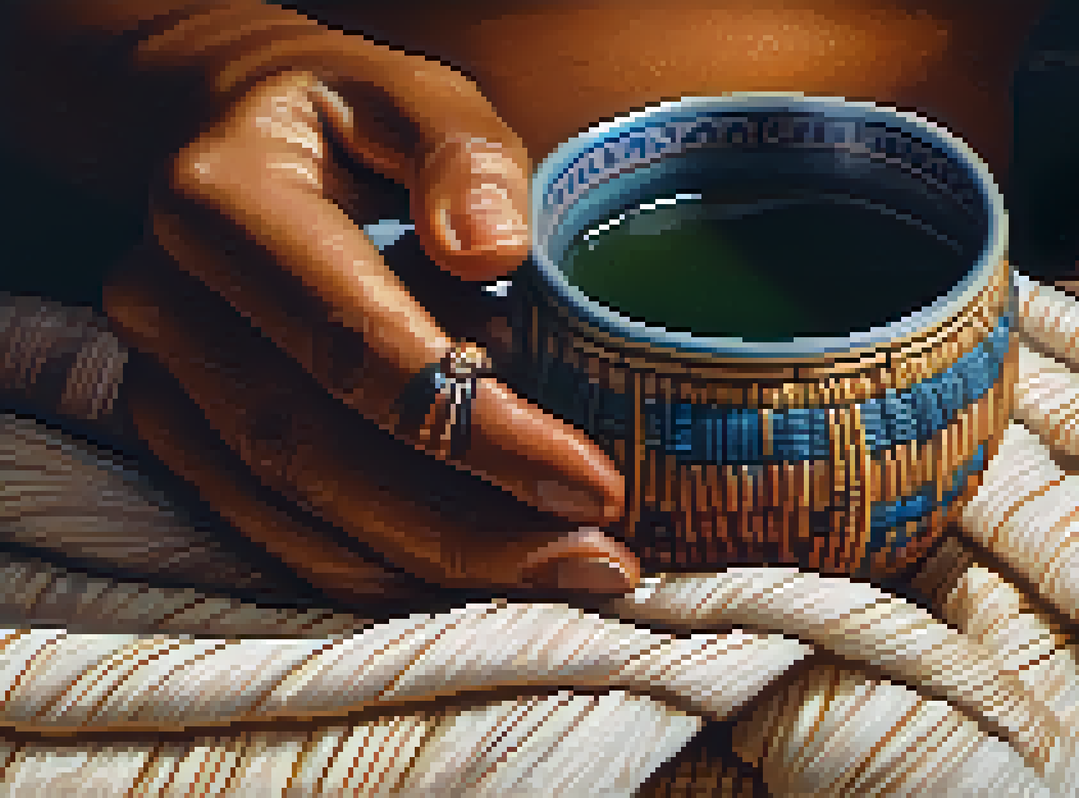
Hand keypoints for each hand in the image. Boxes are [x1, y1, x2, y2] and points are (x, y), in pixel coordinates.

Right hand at [98, 3, 637, 603]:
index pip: (354, 340)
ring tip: (567, 573)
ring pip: (290, 509)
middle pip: (315, 449)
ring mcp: (157, 376)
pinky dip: (379, 568)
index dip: (476, 428)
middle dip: (467, 528)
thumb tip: (491, 249)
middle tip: (599, 560)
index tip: (593, 480)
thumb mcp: (417, 95)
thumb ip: (461, 154)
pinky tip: (481, 574)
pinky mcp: (174, 432)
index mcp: (222, 200)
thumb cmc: (350, 121)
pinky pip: (271, 532)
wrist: (234, 136)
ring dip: (434, 565)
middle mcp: (165, 297)